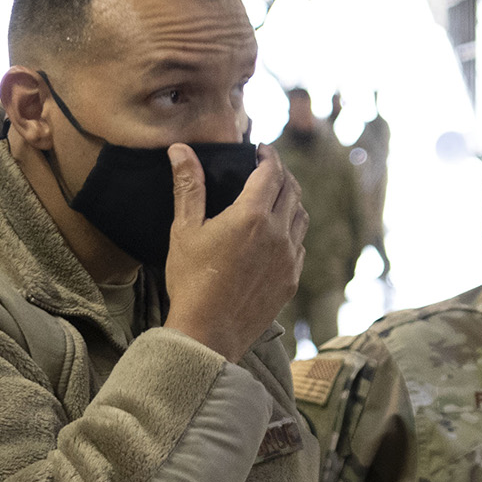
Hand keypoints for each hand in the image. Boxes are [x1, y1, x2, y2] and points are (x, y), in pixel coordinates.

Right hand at [161, 147, 306, 362]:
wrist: (208, 332)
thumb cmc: (191, 281)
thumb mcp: (184, 230)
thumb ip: (188, 187)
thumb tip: (180, 150)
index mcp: (251, 216)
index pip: (271, 172)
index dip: (268, 156)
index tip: (261, 150)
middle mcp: (278, 233)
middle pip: (291, 190)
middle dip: (281, 174)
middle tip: (268, 169)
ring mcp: (289, 258)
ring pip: (301, 217)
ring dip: (291, 200)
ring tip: (276, 197)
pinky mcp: (292, 280)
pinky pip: (300, 245)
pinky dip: (293, 231)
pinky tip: (278, 234)